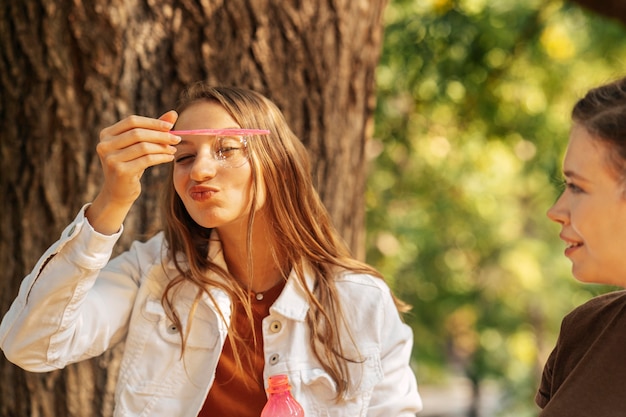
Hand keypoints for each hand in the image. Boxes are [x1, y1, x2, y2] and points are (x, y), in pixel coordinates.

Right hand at [86, 111, 179, 234]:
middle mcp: (104, 145)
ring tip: (174, 149)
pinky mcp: (120, 171)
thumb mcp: (139, 145)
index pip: (132, 121)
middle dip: (160, 135)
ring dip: (162, 147)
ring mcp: (111, 159)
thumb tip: (173, 113)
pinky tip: (170, 158)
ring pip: (144, 147)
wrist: (119, 191)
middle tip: (176, 139)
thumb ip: (154, 128)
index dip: (153, 122)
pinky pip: (147, 160)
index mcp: (106, 134)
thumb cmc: (131, 164)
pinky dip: (161, 157)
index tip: (170, 126)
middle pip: (138, 133)